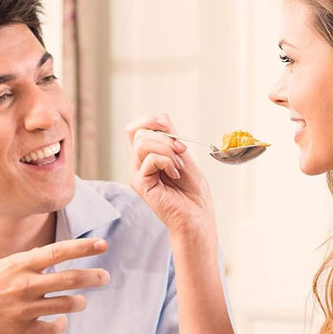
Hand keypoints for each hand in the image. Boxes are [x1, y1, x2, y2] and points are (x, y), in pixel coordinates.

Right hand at [0, 237, 109, 333]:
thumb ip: (21, 263)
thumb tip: (43, 257)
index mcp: (18, 265)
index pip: (58, 252)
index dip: (83, 248)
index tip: (102, 246)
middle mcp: (25, 285)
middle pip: (70, 279)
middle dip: (92, 277)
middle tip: (104, 277)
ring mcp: (24, 309)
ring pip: (66, 304)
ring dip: (78, 302)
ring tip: (80, 301)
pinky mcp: (22, 331)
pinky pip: (52, 329)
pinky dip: (60, 325)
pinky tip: (59, 322)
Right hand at [126, 114, 214, 237]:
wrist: (197, 216)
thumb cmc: (192, 192)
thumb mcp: (183, 156)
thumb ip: (170, 138)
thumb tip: (162, 117)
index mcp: (147, 157)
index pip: (135, 129)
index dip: (149, 121)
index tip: (169, 128)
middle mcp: (138, 165)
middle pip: (139, 133)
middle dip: (166, 138)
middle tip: (183, 153)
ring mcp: (138, 175)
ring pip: (142, 143)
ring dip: (168, 150)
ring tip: (179, 167)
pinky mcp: (140, 184)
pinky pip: (150, 159)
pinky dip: (168, 162)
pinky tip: (175, 175)